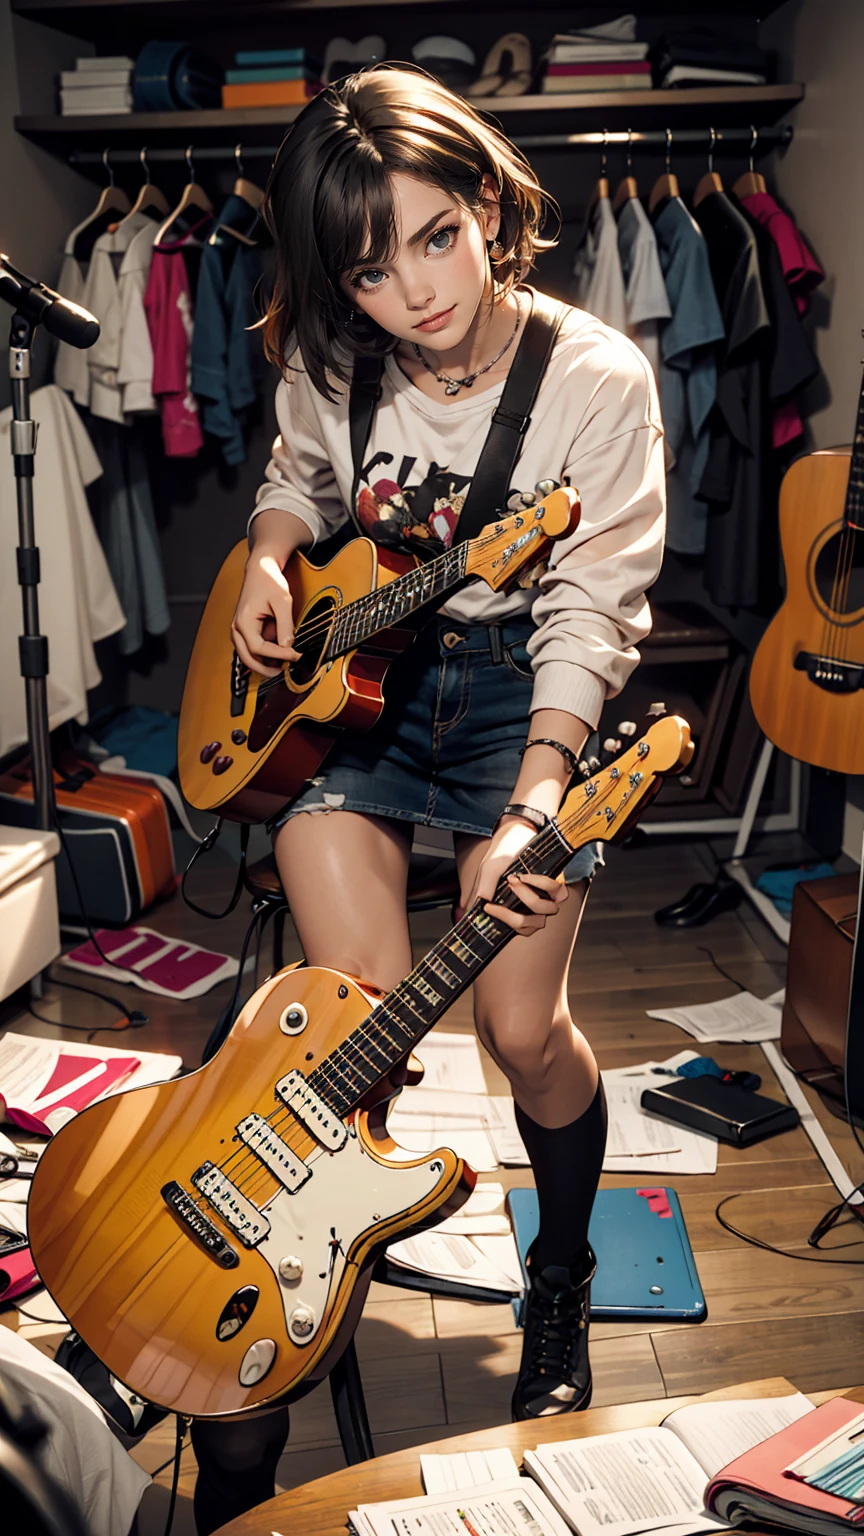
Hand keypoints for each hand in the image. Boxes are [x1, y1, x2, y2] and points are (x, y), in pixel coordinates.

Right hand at [231, 547, 301, 676]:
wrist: (261, 570)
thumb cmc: (269, 582)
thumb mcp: (282, 602)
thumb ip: (285, 626)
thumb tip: (288, 646)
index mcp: (243, 622)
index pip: (259, 648)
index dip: (278, 655)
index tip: (295, 655)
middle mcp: (237, 629)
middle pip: (248, 659)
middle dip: (265, 669)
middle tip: (284, 673)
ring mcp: (240, 631)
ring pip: (249, 657)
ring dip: (264, 664)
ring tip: (284, 666)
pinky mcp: (246, 631)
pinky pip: (253, 649)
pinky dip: (264, 656)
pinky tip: (279, 658)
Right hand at [459, 818, 567, 937]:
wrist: (516, 831)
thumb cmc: (501, 854)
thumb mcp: (489, 870)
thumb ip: (484, 888)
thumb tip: (476, 906)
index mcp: (515, 909)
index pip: (515, 929)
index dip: (504, 921)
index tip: (488, 907)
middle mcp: (532, 907)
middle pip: (530, 926)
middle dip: (513, 912)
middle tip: (502, 890)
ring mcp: (545, 896)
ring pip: (546, 912)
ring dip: (528, 897)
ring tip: (514, 880)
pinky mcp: (556, 883)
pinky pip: (557, 893)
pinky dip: (541, 884)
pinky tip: (526, 875)